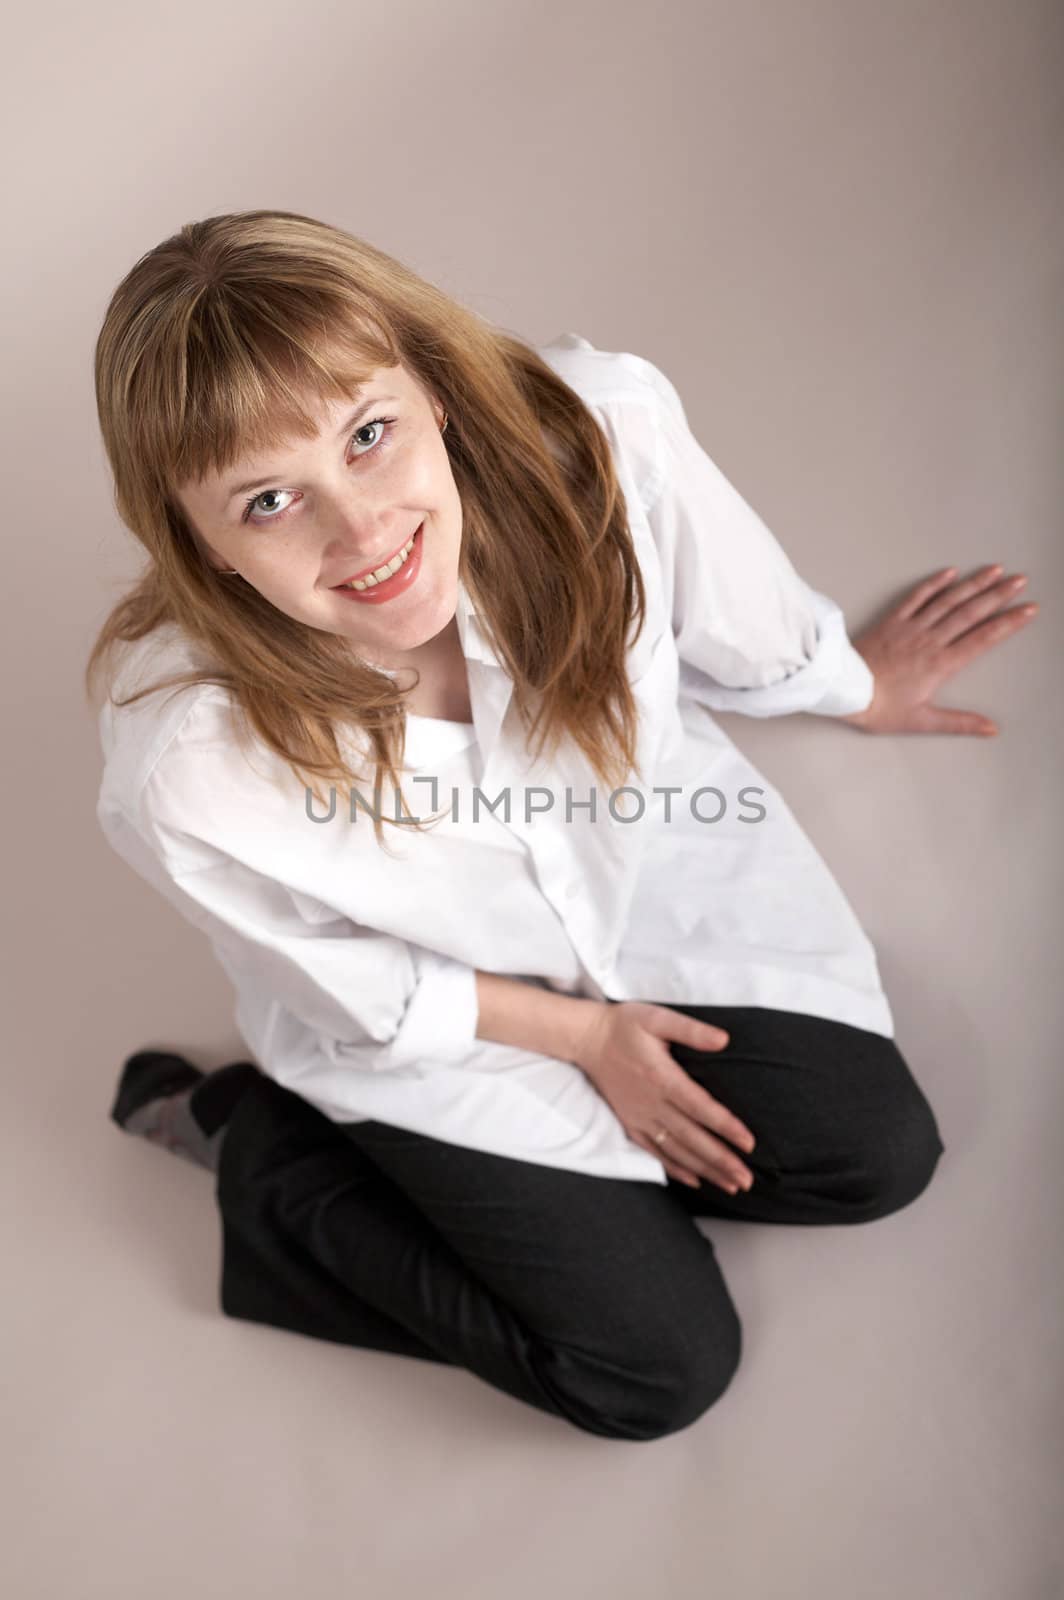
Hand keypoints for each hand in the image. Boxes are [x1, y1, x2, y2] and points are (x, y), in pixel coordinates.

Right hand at [572, 1001, 755, 1192]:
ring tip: (730, 1185)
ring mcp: (639, 1117)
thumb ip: (692, 1031)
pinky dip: (675, 1168)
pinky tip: (695, 1180)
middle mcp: (651, 1103)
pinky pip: (654, 1152)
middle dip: (721, 1161)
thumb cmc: (624, 1026)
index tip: (749, 1144)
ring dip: (704, 1170)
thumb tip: (724, 1040)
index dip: (726, 1127)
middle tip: (746, 1179)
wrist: (586, 1040)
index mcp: (662, 1077)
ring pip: (676, 1151)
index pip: (701, 1108)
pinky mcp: (630, 1124)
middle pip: (692, 1138)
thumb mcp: (658, 1018)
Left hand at [842, 563, 1038, 735]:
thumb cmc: (880, 707)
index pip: (983, 638)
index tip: (1028, 609)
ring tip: (995, 570)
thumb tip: (990, 728)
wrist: (844, 689)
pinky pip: (916, 597)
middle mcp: (930, 640)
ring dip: (973, 584)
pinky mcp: (892, 621)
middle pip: (971, 613)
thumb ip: (959, 722)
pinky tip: (949, 572)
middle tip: (1020, 580)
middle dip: (998, 595)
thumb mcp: (922, 721)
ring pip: (948, 600)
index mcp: (941, 664)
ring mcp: (911, 627)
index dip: (1008, 623)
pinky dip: (933, 584)